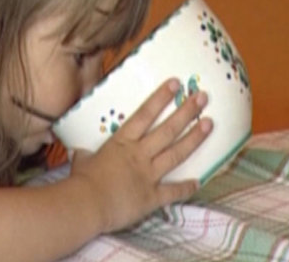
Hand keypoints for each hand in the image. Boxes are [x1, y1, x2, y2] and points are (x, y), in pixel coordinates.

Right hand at [70, 78, 212, 232]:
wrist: (87, 203)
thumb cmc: (82, 179)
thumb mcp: (82, 160)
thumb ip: (86, 154)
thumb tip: (79, 153)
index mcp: (122, 142)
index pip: (145, 114)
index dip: (161, 97)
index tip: (176, 84)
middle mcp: (139, 154)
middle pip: (168, 130)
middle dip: (186, 112)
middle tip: (202, 98)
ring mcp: (148, 174)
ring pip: (176, 154)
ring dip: (194, 138)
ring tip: (209, 124)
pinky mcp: (152, 196)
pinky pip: (173, 192)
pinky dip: (186, 188)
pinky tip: (198, 182)